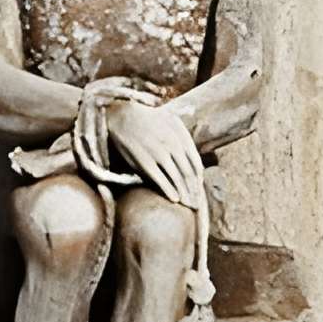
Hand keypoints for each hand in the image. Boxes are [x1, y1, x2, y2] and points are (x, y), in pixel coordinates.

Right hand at [103, 97, 206, 211]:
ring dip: (185, 195)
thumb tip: (193, 160)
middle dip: (194, 192)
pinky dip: (169, 191)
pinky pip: (161, 180)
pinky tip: (174, 200)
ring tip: (188, 205)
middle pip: (188, 174)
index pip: (196, 163)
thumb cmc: (148, 121)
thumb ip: (183, 138)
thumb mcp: (170, 121)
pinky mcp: (144, 162)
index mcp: (180, 135)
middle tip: (196, 205)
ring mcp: (158, 153)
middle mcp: (172, 143)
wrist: (123, 115)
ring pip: (177, 179)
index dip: (199, 180)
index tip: (199, 191)